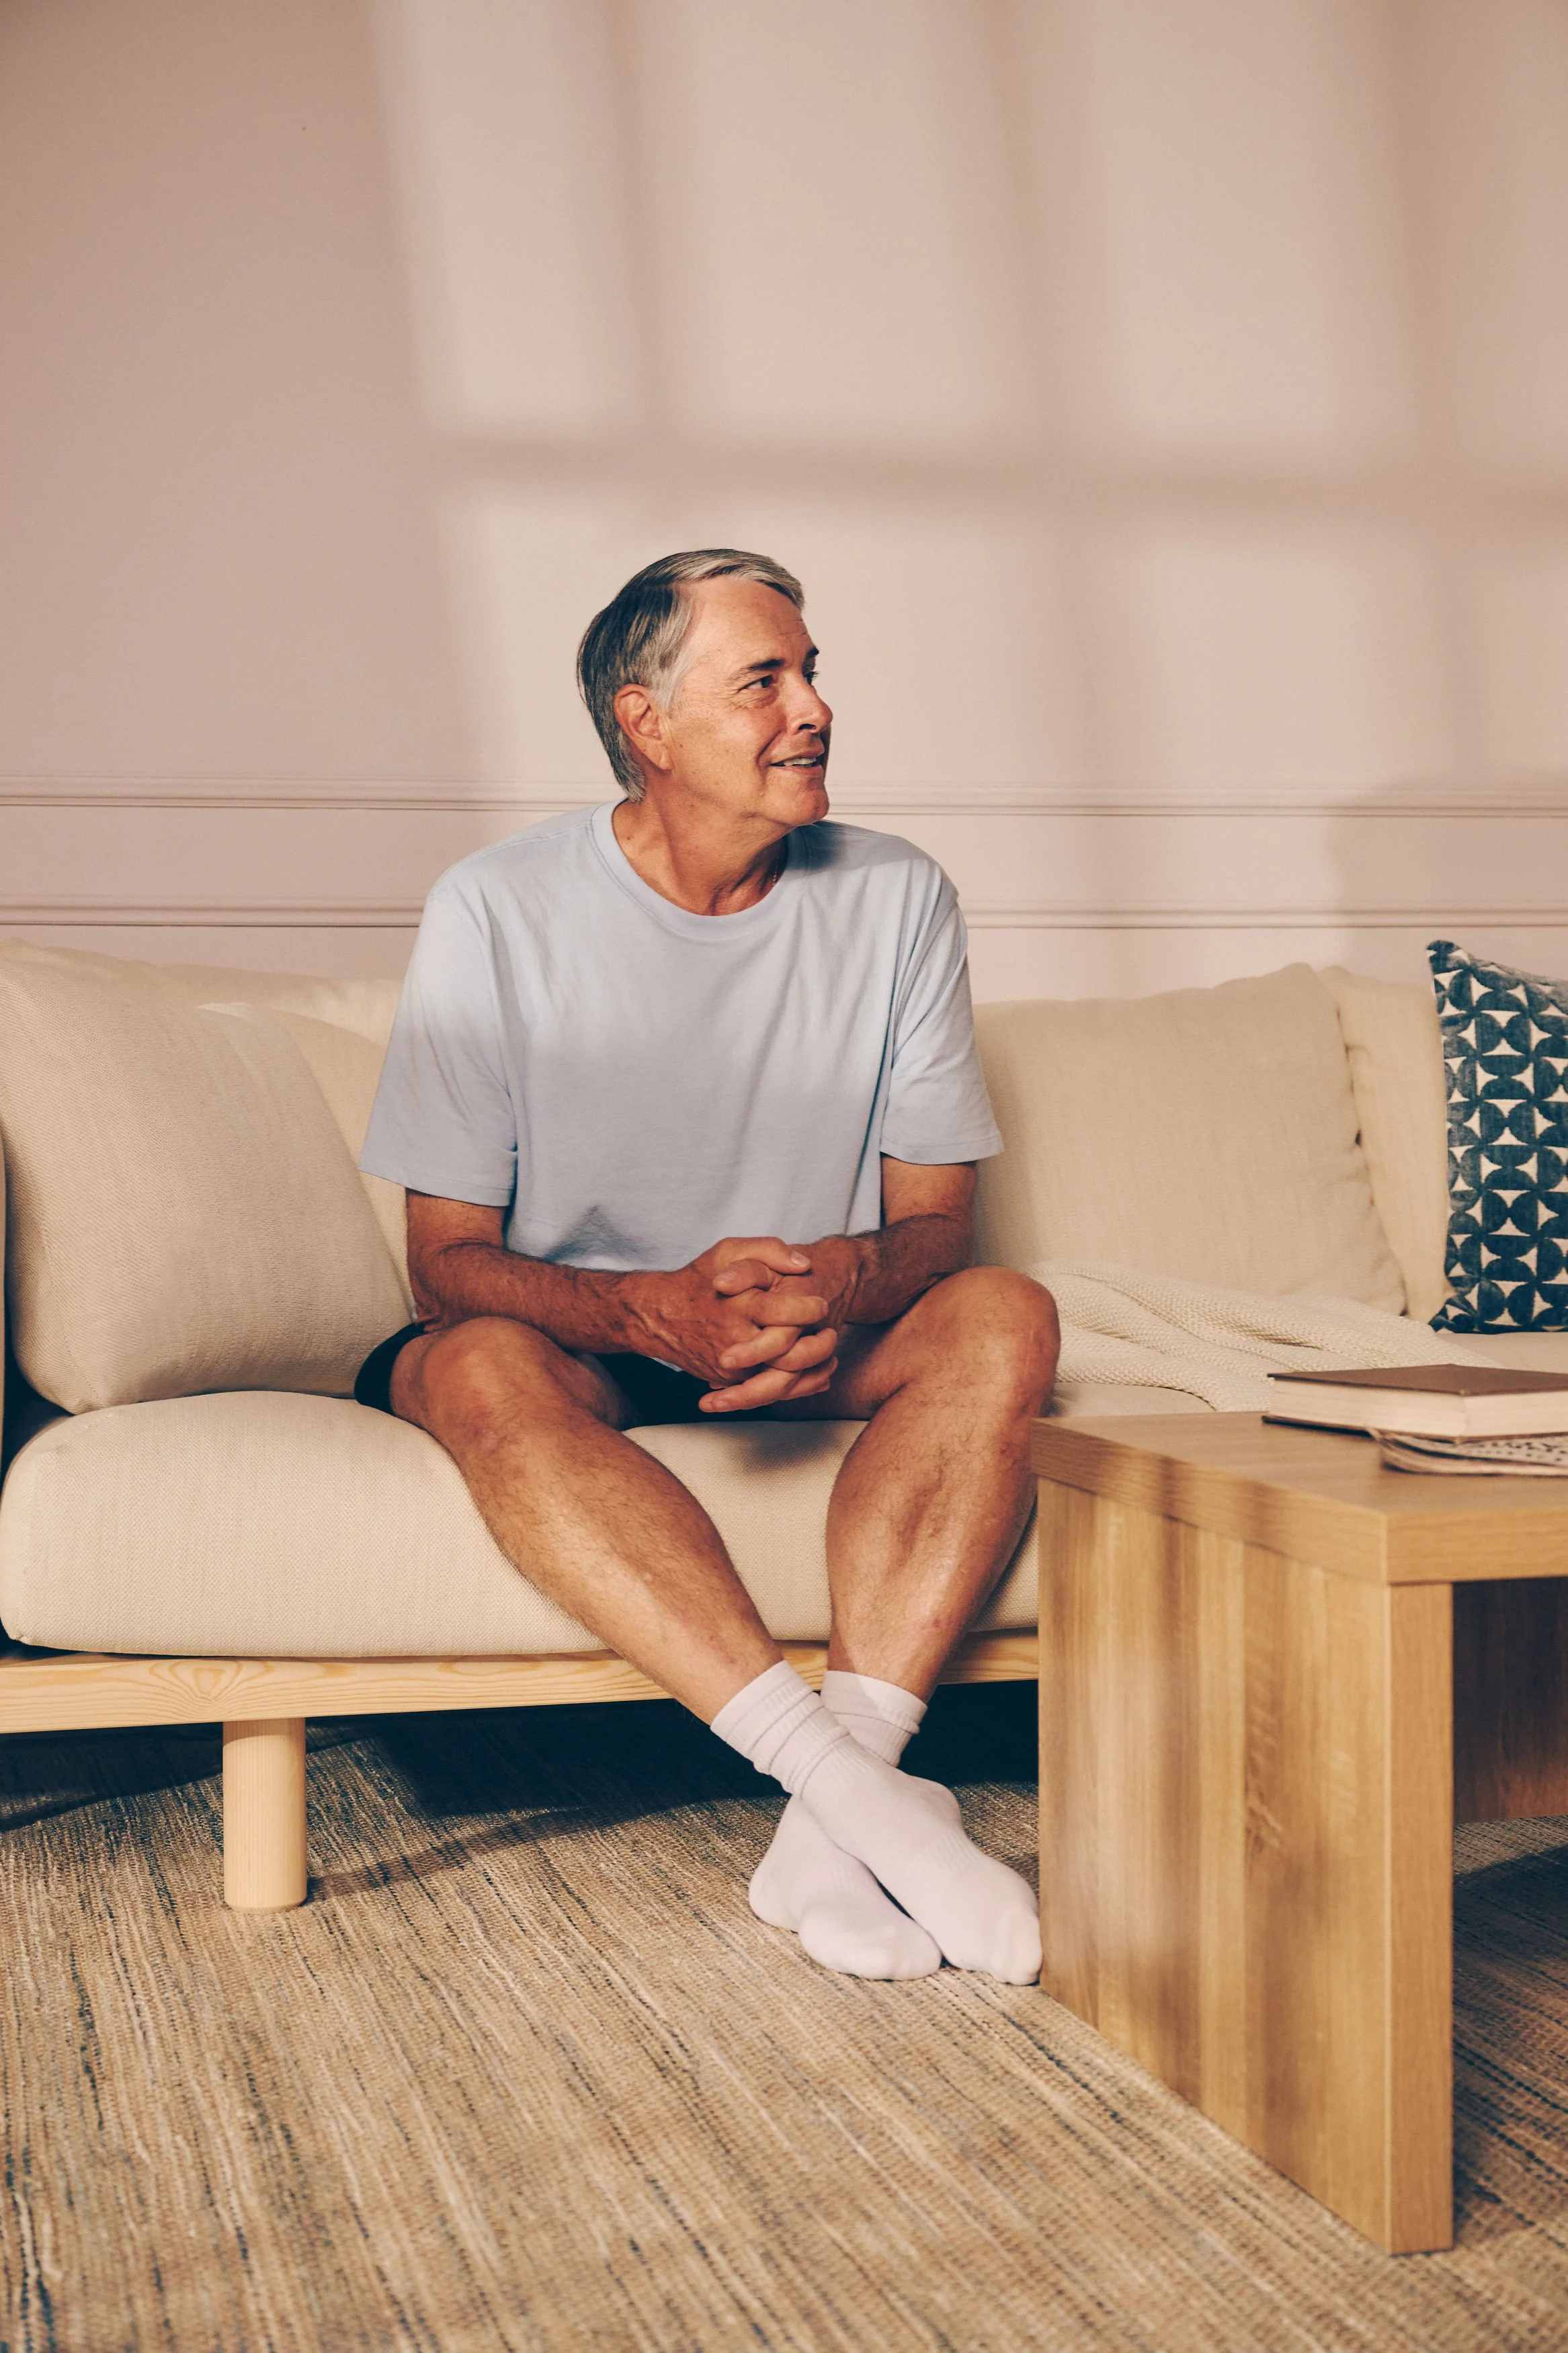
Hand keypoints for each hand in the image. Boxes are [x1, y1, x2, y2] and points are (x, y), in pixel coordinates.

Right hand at [622, 1236, 838, 1406]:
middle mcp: (735, 1339)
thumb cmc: (698, 1279)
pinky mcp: (728, 1380)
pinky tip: (813, 1372)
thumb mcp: (729, 1251)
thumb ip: (769, 1250)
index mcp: (738, 1305)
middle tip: (831, 1332)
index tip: (822, 1303)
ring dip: (812, 1370)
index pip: (783, 1312)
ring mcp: (730, 1365)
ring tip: (829, 1354)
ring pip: (781, 1378)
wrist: (659, 1316)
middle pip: (787, 1353)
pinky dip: (794, 1384)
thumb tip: (804, 1264)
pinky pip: (766, 1388)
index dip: (809, 1309)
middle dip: (818, 1345)